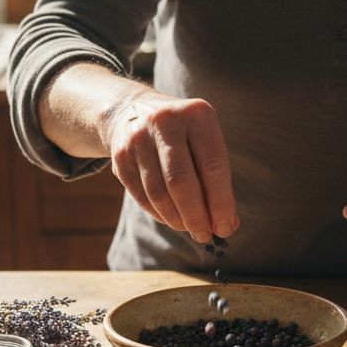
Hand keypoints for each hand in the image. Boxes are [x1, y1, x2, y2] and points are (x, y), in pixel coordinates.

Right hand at [102, 91, 237, 243]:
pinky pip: (141, 196)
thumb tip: (226, 223)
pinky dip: (159, 214)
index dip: (220, 202)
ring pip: (159, 193)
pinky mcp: (120, 156)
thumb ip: (216, 178)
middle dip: (196, 216)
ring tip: (189, 228)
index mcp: (197, 114)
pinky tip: (171, 218)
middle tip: (205, 235)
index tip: (226, 227)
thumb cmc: (183, 134)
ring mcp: (138, 138)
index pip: (213, 166)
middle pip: (181, 182)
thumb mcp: (204, 140)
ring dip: (177, 219)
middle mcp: (165, 121)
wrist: (133, 111)